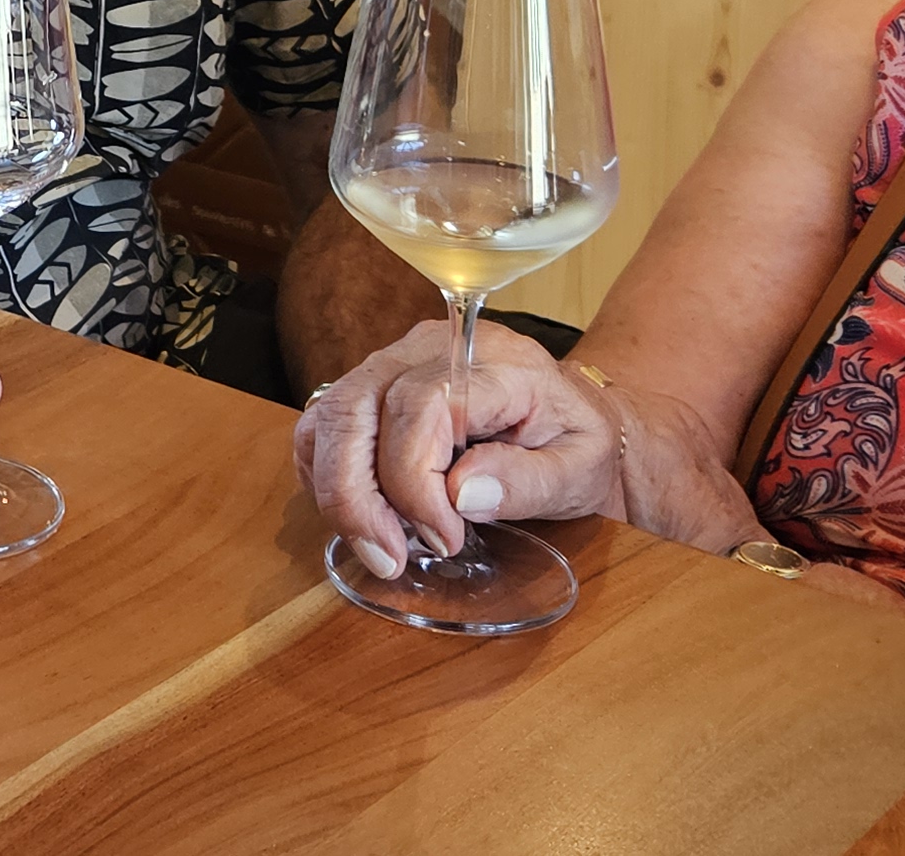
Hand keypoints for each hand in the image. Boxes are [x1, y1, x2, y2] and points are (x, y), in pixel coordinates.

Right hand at [293, 318, 625, 576]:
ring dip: (337, 491)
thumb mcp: (581, 470)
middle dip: (358, 495)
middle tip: (389, 558)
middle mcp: (432, 347)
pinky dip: (325, 474)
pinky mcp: (373, 384)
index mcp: (494, 362)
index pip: (421, 405)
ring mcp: (395, 360)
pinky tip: (361, 516)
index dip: (415, 481)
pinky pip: (322, 423)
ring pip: (330, 415)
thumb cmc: (577, 443)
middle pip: (358, 406)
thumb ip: (529, 480)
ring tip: (377, 546)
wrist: (572, 416)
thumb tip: (461, 492)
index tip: (446, 539)